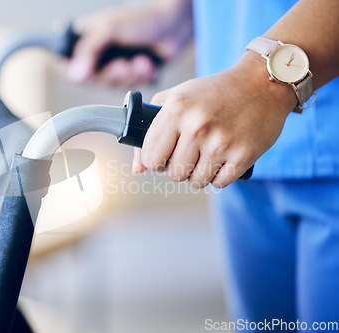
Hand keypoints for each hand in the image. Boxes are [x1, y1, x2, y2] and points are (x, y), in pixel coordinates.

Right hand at [67, 0, 192, 85]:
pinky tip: (148, 64)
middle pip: (91, 80)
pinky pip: (129, 88)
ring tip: (140, 61)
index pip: (66, 63)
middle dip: (111, 74)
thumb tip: (75, 73)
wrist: (175, 26)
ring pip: (111, 86)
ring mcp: (114, 66)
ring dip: (128, 76)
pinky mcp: (131, 76)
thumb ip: (89, 50)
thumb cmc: (142, 19)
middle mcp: (98, 55)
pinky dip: (140, 78)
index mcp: (86, 39)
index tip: (86, 74)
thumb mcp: (109, 29)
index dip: (75, 72)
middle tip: (123, 65)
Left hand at [133, 52, 296, 187]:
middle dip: (179, 168)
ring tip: (207, 154)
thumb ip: (149, 132)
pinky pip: (219, 183)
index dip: (156, 160)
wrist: (261, 83)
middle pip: (173, 174)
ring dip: (199, 174)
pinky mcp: (243, 155)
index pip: (151, 159)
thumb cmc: (211, 93)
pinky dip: (219, 175)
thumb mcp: (175, 100)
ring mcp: (221, 142)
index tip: (165, 155)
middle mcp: (197, 126)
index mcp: (176, 110)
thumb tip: (138, 169)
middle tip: (190, 153)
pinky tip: (223, 158)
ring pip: (196, 181)